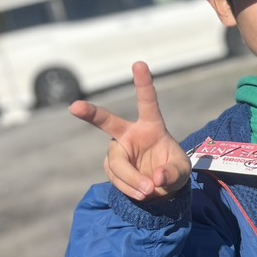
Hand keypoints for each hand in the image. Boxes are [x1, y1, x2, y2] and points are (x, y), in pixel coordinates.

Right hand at [69, 61, 189, 201]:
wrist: (160, 190)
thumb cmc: (172, 171)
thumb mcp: (182, 172)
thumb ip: (172, 173)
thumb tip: (154, 179)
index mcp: (151, 126)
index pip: (147, 102)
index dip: (143, 83)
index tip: (139, 63)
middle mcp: (129, 135)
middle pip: (107, 122)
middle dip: (90, 113)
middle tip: (75, 107)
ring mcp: (117, 151)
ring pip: (117, 164)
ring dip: (132, 179)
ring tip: (149, 190)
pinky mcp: (112, 168)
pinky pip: (117, 179)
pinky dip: (130, 188)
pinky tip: (141, 193)